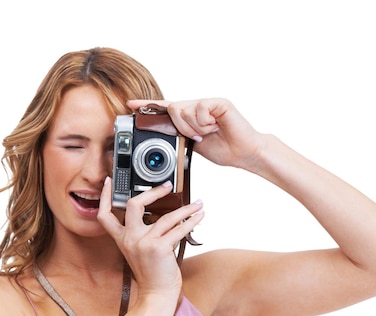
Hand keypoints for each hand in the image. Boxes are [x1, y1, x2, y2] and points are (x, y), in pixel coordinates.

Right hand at [97, 177, 204, 297]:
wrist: (157, 294)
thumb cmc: (152, 273)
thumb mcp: (140, 251)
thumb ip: (144, 233)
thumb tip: (163, 213)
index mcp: (122, 239)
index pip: (105, 215)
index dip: (104, 196)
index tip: (108, 181)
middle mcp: (130, 239)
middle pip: (134, 205)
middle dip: (152, 192)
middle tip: (167, 186)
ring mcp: (144, 243)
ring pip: (166, 216)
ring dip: (186, 209)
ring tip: (197, 205)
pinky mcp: (159, 248)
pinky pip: (178, 229)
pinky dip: (192, 221)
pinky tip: (199, 217)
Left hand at [127, 98, 264, 170]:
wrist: (245, 153)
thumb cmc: (224, 149)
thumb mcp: (193, 145)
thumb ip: (179, 136)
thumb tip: (164, 136)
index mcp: (190, 116)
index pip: (165, 107)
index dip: (147, 106)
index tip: (130, 105)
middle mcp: (197, 106)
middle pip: (173, 108)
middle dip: (180, 127)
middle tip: (195, 138)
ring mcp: (208, 102)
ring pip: (184, 110)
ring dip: (193, 127)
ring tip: (208, 133)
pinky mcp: (218, 102)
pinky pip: (199, 109)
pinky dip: (204, 123)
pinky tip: (215, 127)